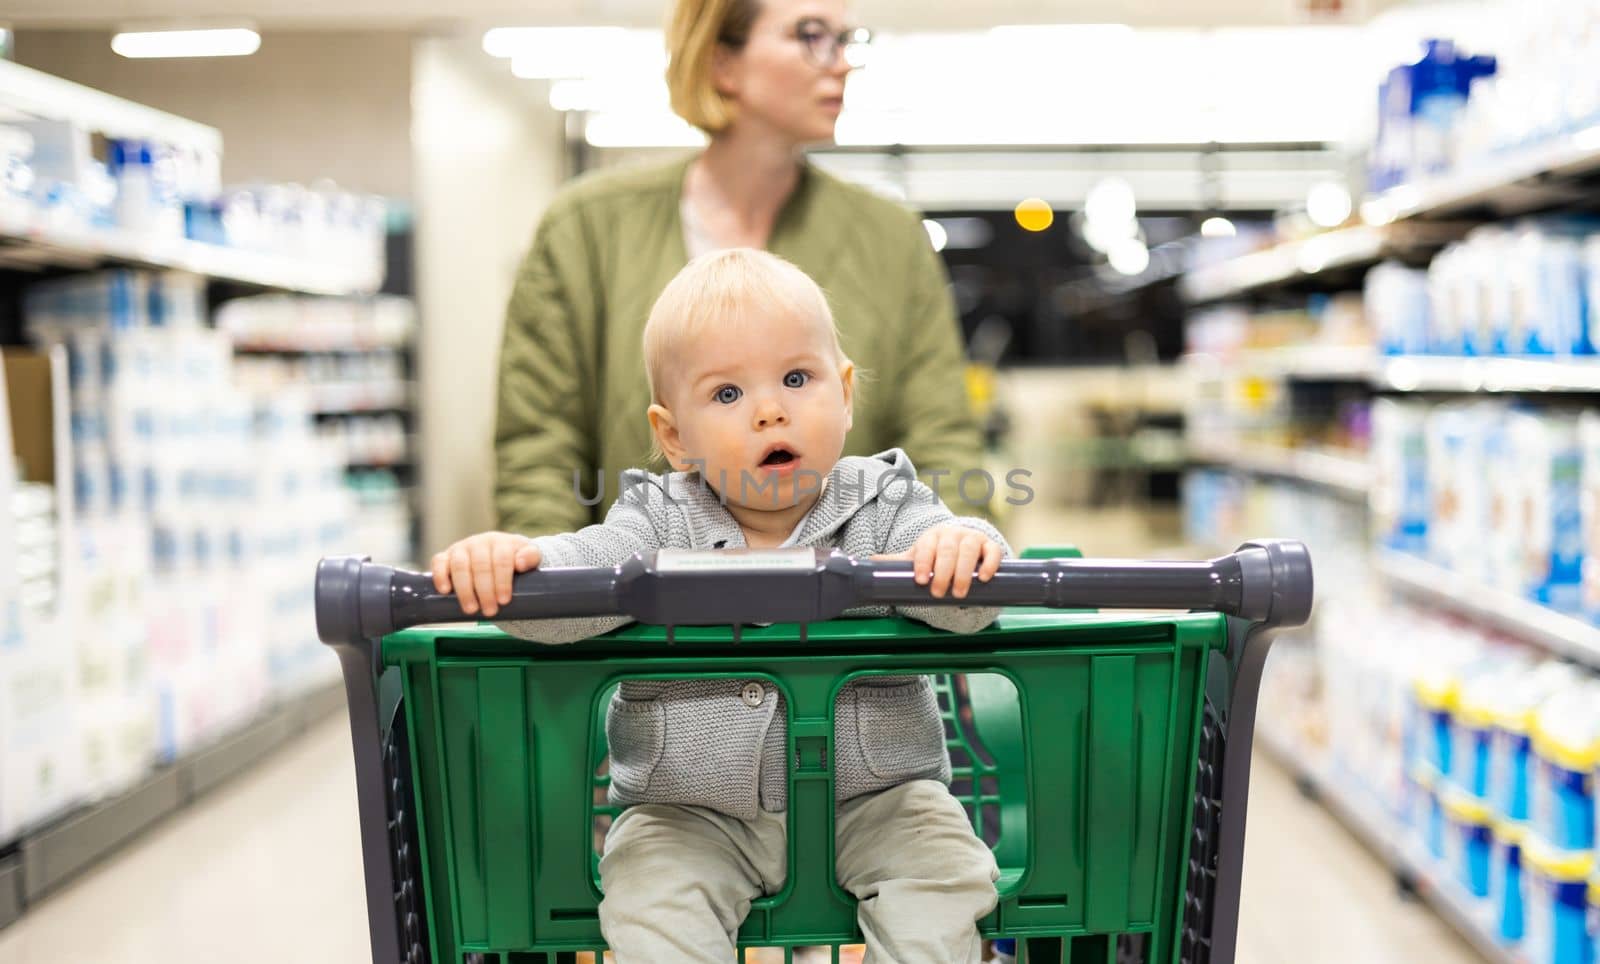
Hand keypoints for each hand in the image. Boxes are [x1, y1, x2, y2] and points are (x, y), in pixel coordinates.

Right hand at [430, 532, 541, 617]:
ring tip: (471, 609)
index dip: (502, 581)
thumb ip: (531, 557)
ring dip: (464, 589)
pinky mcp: (446, 556)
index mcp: (500, 542)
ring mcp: (461, 548)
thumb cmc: (515, 559)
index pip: (501, 559)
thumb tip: (520, 564)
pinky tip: (445, 591)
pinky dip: (440, 575)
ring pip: (460, 565)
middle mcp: (479, 542)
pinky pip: (438, 562)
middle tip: (490, 611)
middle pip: (480, 565)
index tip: (504, 600)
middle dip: (485, 590)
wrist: (499, 555)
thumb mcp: (530, 556)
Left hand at [873, 525, 1002, 599]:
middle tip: (939, 593)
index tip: (921, 580)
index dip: (923, 562)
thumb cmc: (936, 554)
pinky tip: (983, 577)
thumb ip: (897, 562)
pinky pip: (993, 551)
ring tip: (959, 592)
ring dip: (964, 571)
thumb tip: (869, 561)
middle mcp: (952, 534)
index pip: (926, 546)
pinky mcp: (990, 545)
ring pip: (969, 549)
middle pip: (947, 550)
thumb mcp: (917, 557)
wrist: (962, 546)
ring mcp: (972, 538)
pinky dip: (990, 563)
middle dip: (943, 572)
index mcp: (931, 536)